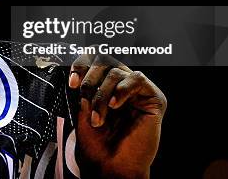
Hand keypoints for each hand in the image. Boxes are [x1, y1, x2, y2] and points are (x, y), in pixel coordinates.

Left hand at [69, 53, 166, 178]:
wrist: (111, 167)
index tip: (72, 82)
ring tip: (98, 117)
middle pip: (104, 60)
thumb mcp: (83, 110)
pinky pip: (137, 78)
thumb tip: (81, 70)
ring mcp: (137, 91)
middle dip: (90, 78)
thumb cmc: (97, 144)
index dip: (81, 64)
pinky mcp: (154, 99)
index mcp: (103, 85)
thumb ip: (84, 87)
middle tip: (83, 96)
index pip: (94, 60)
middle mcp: (120, 85)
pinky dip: (122, 90)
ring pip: (116, 71)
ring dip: (102, 94)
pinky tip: (115, 106)